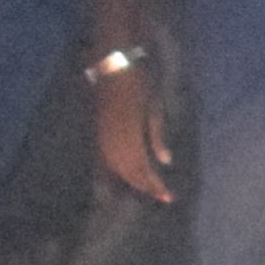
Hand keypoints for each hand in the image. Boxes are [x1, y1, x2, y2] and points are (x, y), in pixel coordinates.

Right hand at [95, 59, 170, 204]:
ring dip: (131, 182)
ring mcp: (102, 137)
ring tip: (148, 191)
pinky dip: (115, 172)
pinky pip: (104, 159)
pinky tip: (124, 177)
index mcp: (130, 135)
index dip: (154, 184)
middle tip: (162, 197)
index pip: (142, 168)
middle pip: (128, 172)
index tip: (167, 196)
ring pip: (115, 168)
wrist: (113, 67)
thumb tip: (166, 161)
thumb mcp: (154, 109)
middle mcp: (113, 140)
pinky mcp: (97, 133)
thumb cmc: (139, 85)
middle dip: (145, 186)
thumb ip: (157, 137)